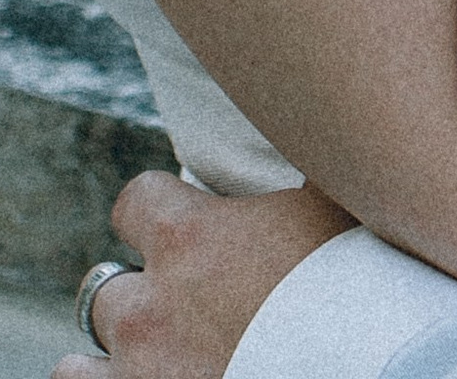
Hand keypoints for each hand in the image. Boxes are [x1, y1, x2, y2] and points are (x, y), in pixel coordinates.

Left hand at [52, 173, 352, 377]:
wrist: (380, 375)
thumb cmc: (364, 299)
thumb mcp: (338, 210)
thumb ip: (317, 159)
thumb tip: (327, 106)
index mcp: (186, 239)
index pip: (134, 203)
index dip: (160, 220)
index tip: (187, 239)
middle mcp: (148, 309)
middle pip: (106, 291)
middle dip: (141, 303)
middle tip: (187, 323)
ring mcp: (141, 377)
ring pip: (76, 369)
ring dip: (110, 367)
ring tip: (151, 370)